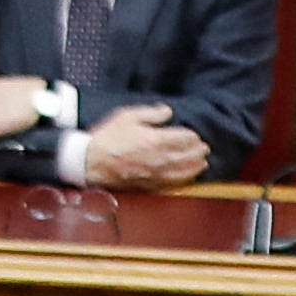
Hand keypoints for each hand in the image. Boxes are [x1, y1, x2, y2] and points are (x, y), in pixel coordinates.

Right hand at [72, 107, 208, 190]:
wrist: (92, 161)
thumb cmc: (108, 137)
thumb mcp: (127, 116)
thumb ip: (151, 113)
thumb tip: (168, 112)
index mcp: (159, 139)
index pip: (187, 138)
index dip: (192, 135)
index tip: (192, 134)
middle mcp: (164, 158)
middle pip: (192, 155)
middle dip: (199, 150)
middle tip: (203, 147)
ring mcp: (160, 173)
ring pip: (188, 171)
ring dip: (197, 165)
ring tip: (202, 162)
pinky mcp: (153, 184)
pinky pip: (176, 182)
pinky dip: (187, 178)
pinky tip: (189, 176)